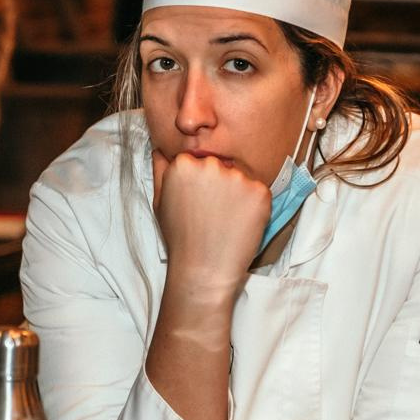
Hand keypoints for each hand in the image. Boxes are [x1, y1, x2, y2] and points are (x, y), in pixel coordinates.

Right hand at [153, 151, 268, 302]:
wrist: (204, 270)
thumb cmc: (180, 239)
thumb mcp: (159, 202)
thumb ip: (160, 170)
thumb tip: (161, 149)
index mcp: (184, 164)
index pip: (198, 158)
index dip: (200, 180)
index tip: (198, 200)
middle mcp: (211, 164)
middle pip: (220, 164)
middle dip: (219, 182)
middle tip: (213, 212)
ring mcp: (238, 177)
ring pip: (241, 176)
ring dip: (237, 192)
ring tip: (226, 219)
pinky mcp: (260, 191)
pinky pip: (259, 190)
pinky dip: (254, 204)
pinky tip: (240, 222)